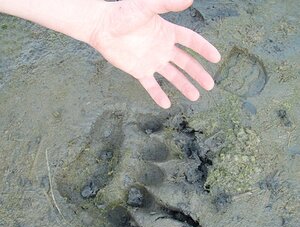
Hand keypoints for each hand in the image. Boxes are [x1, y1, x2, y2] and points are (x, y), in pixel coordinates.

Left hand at [89, 0, 220, 107]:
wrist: (102, 28)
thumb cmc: (123, 14)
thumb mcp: (146, 7)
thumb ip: (166, 3)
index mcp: (167, 33)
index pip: (190, 41)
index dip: (203, 49)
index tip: (216, 58)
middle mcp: (163, 48)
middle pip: (185, 62)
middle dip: (198, 73)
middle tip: (210, 85)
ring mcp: (152, 61)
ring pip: (172, 76)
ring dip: (183, 86)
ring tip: (195, 97)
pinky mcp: (140, 71)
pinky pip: (151, 85)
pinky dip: (158, 94)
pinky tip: (166, 104)